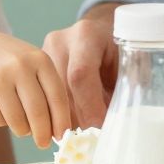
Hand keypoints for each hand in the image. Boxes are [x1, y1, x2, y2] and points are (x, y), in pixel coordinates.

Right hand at [0, 25, 71, 147]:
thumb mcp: (31, 63)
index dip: (61, 120)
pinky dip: (1, 121)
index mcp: (39, 59)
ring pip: (17, 121)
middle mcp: (19, 67)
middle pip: (38, 113)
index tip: (62, 135)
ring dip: (22, 130)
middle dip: (43, 134)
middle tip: (43, 144)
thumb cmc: (8, 61)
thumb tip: (57, 129)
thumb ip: (47, 89)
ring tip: (20, 122)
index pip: (57, 97)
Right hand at [43, 8, 118, 128]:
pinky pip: (44, 99)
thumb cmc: (117, 49)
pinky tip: (75, 118)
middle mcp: (59, 43)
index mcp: (85, 36)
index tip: (102, 126)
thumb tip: (116, 122)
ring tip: (88, 125)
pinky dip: (60, 115)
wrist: (98, 31)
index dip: (90, 107)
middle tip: (97, 133)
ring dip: (69, 120)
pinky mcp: (35, 68)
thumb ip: (124, 89)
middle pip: (62, 92)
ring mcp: (43, 55)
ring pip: (50, 100)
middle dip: (81, 119)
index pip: (80, 76)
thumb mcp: (128, 63)